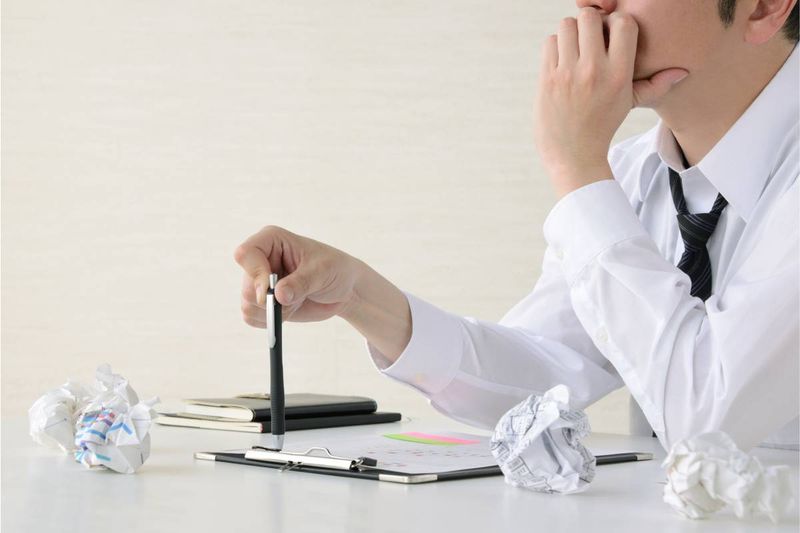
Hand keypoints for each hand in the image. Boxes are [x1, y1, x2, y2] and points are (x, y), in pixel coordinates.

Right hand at [234, 225, 411, 361]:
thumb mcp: (322, 272)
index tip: (272, 291)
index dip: (255, 274)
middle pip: (247, 286)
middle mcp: (260, 259)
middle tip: (295, 299)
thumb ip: (300, 283)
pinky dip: (271, 321)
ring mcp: (259, 282)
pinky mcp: (262, 302)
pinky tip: (290, 310)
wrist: (345, 289)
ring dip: (274, 311)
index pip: (245, 254)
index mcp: (271, 240)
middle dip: (270, 300)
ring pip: (248, 304)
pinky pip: (252, 318)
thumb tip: (278, 296)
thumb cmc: (336, 270)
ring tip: (297, 300)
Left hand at [535, 9, 687, 197]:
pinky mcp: (548, 78)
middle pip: (590, 17)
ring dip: (571, 32)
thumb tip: (682, 72)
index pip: (623, 23)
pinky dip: (556, 46)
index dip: (617, 22)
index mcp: (619, 74)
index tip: (612, 36)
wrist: (572, 154)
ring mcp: (568, 74)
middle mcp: (594, 71)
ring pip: (567, 25)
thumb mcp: (629, 104)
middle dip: (591, 22)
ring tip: (576, 48)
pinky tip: (562, 60)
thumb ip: (655, 85)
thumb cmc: (601, 126)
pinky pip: (550, 42)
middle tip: (591, 38)